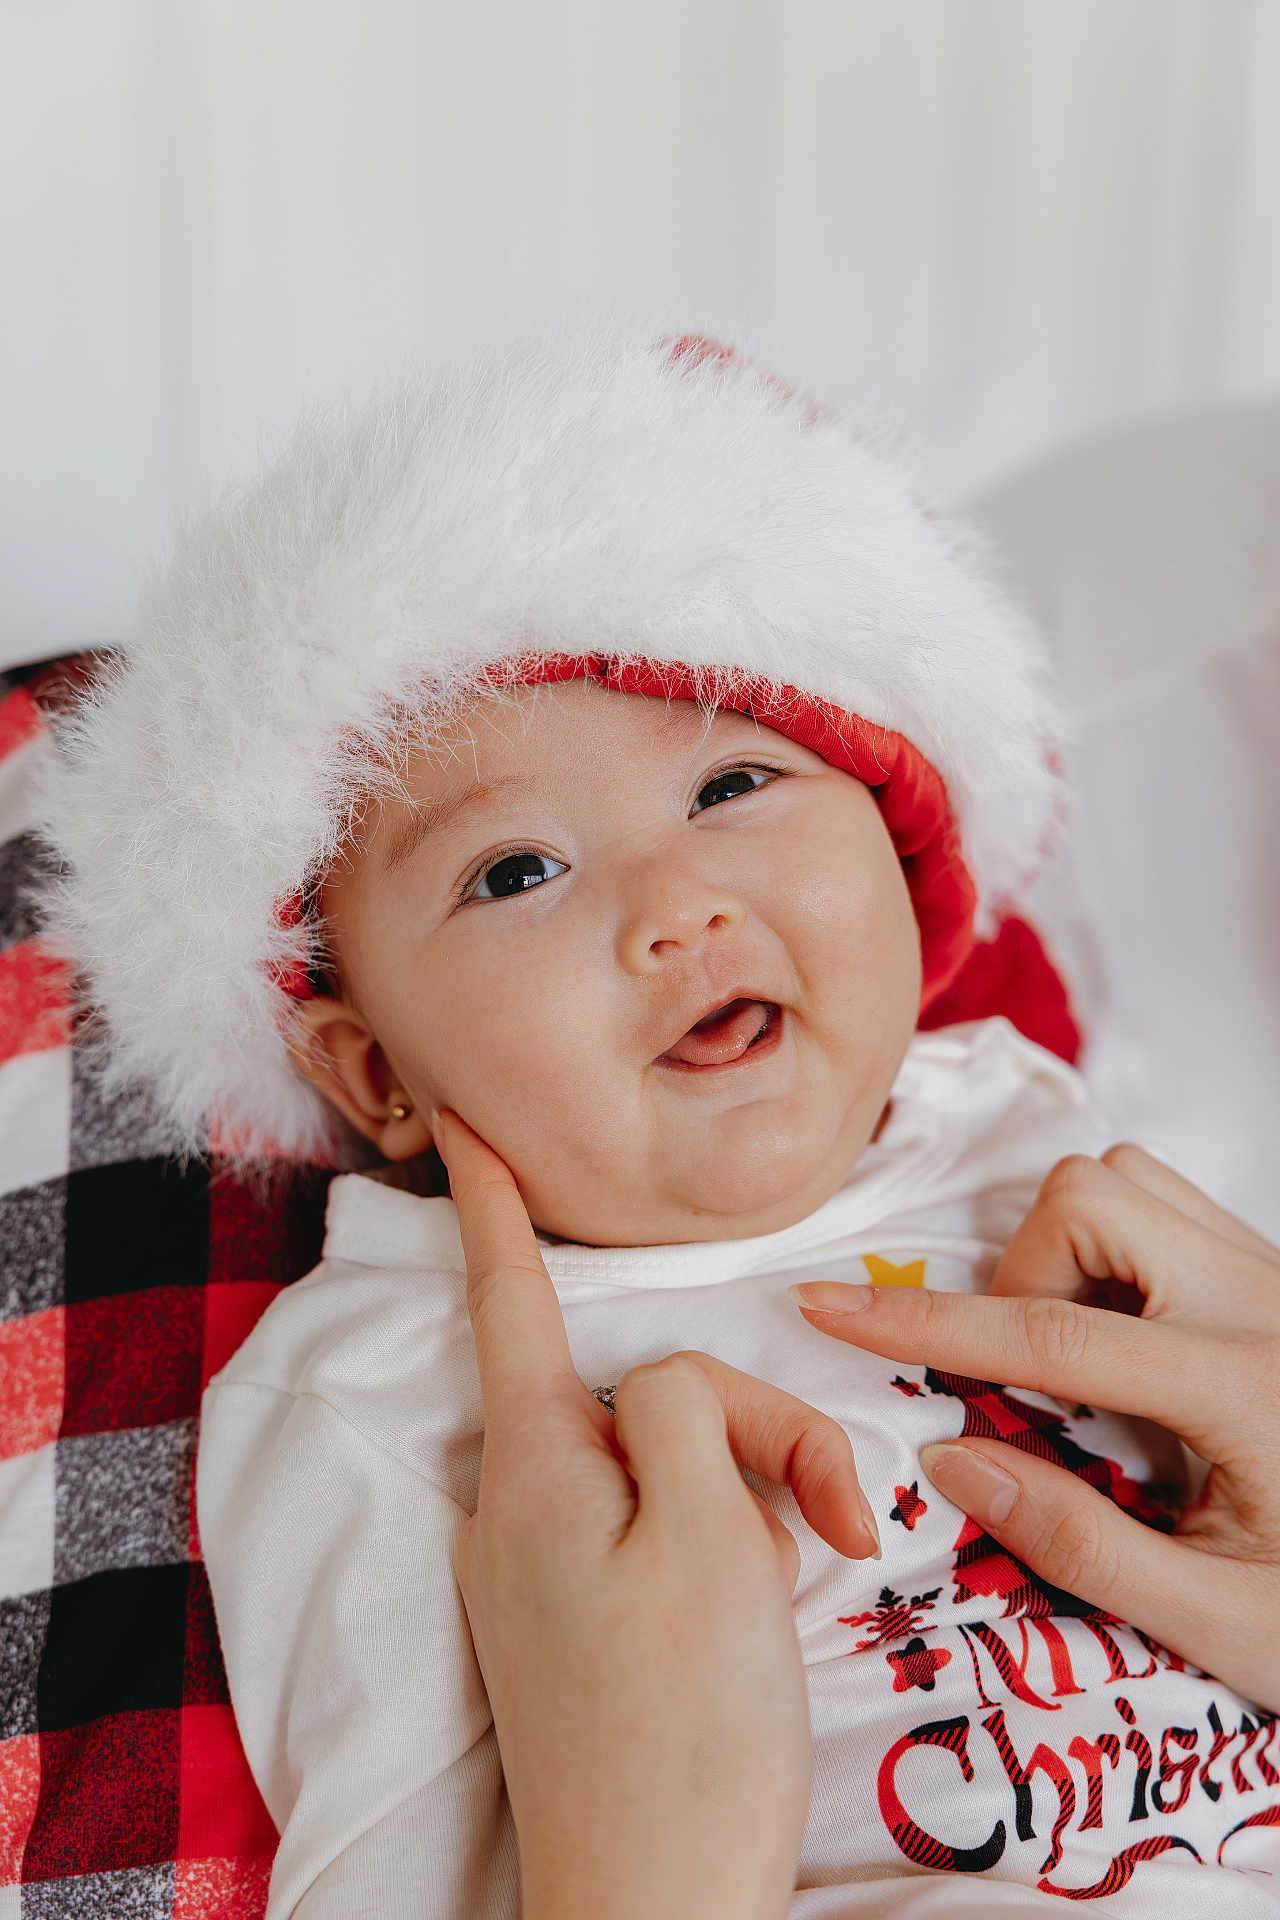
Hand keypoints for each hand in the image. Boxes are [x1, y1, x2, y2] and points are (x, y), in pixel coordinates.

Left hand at [431, 1105, 879, 1919]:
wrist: (655, 1907)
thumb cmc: (685, 1723)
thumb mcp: (707, 1529)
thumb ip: (683, 1408)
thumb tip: (660, 1386)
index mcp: (535, 1466)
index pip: (507, 1298)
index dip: (492, 1204)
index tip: (467, 1125)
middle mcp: (520, 1505)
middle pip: (648, 1396)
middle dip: (755, 1430)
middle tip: (842, 1522)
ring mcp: (545, 1570)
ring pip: (670, 1466)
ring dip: (754, 1499)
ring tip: (803, 1584)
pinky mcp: (579, 1622)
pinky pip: (661, 1533)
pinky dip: (727, 1546)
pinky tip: (761, 1615)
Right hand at [790, 1143, 1279, 1712]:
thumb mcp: (1218, 1624)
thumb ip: (1077, 1541)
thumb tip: (948, 1460)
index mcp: (1243, 1388)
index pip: (1047, 1333)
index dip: (921, 1323)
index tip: (828, 1306)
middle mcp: (1265, 1301)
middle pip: (1096, 1193)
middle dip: (1026, 1270)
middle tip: (1035, 1381)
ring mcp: (1278, 1277)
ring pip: (1134, 1180)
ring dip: (1072, 1252)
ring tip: (1083, 1360)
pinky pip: (1172, 1207)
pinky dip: (1117, 1252)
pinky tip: (1130, 1344)